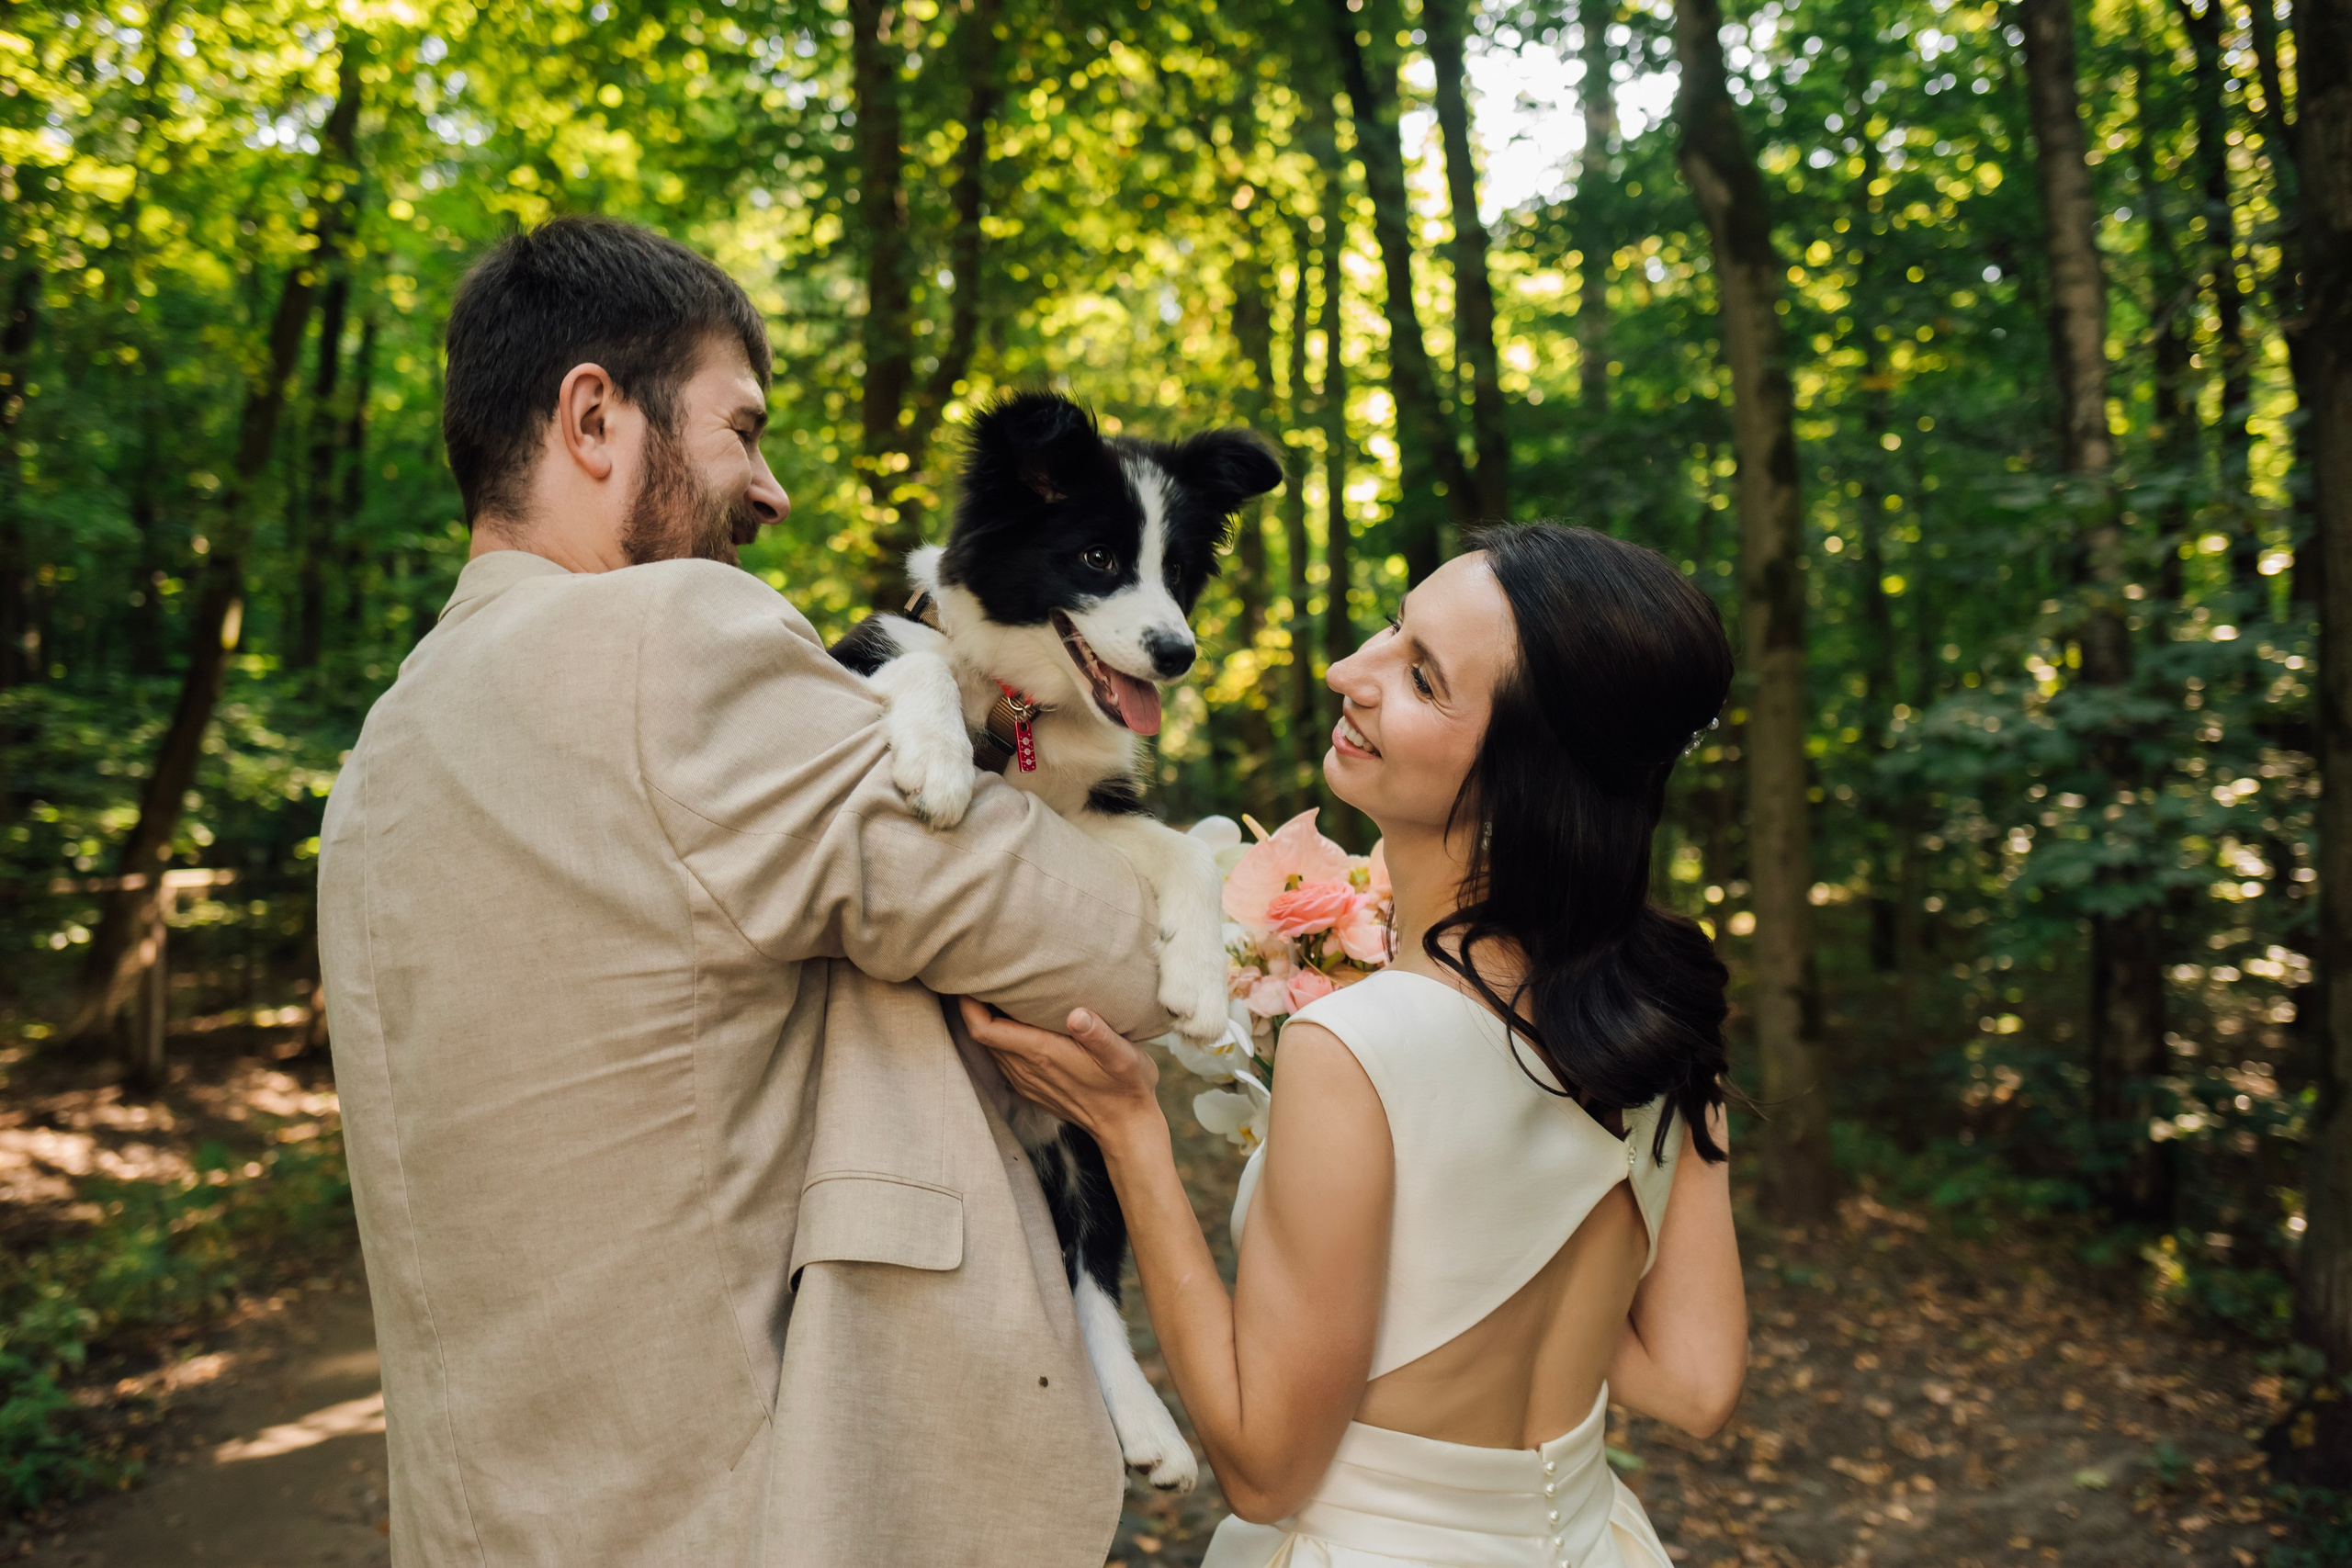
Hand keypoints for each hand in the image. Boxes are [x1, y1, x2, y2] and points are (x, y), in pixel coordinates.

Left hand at [958, 997, 1165, 1151]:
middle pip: (980, 1035)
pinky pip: (1003, 1059)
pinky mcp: (1032, 1087)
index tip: (970, 978)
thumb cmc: (1126, 1086)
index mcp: (1042, 1053)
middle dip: (974, 1005)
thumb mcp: (1123, 1056)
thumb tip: (1077, 1014)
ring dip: (986, 1021)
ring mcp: (1027, 1080)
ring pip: (990, 1047)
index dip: (968, 1004)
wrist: (1126, 1127)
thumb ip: (1098, 1035)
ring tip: (995, 992)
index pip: (984, 1029)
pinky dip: (999, 1037)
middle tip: (981, 975)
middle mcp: (1026, 1068)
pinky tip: (1014, 1021)